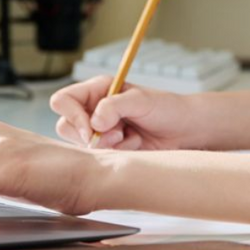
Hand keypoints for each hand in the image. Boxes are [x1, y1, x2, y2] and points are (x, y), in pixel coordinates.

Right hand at [49, 76, 200, 149]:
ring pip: (81, 145)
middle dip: (90, 136)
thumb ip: (114, 106)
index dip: (72, 116)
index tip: (91, 129)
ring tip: (129, 137)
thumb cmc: (167, 108)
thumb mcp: (141, 100)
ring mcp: (100, 131)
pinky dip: (118, 154)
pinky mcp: (109, 149)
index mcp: (97, 90)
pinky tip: (135, 144)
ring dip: (106, 145)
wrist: (186, 130)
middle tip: (118, 134)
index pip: (63, 100)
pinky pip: (98, 158)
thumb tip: (94, 121)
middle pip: (66, 126)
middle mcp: (94, 110)